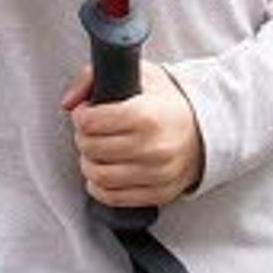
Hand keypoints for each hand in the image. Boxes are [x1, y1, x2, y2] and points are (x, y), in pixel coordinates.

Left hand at [62, 59, 206, 208]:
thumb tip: (69, 103)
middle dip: (82, 138)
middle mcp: (153, 147)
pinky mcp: (158, 193)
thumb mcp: (139, 75)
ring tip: (94, 151)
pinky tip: (102, 172)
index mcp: (147, 115)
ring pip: (99, 176)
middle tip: (88, 131)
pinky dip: (99, 187)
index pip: (92, 122)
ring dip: (88, 163)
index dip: (81, 116)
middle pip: (92, 149)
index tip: (85, 113)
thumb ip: (96, 77)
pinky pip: (114, 198)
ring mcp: (157, 174)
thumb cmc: (167, 103)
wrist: (203, 130)